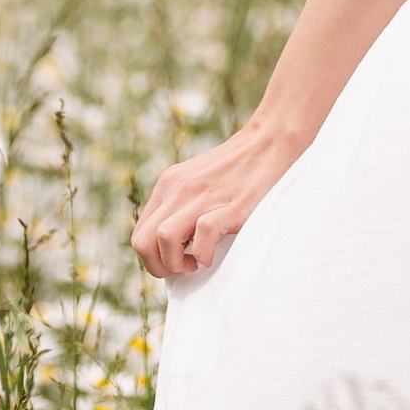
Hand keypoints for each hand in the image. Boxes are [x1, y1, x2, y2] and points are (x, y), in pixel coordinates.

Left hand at [133, 117, 304, 281]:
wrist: (270, 141)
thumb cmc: (238, 168)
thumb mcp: (198, 181)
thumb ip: (181, 205)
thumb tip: (172, 245)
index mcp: (168, 185)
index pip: (139, 234)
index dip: (152, 258)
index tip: (176, 260)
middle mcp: (178, 189)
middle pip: (142, 241)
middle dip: (158, 267)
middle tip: (183, 267)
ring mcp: (202, 196)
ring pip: (163, 238)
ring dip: (177, 263)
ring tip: (196, 262)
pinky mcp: (229, 205)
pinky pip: (202, 235)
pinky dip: (204, 254)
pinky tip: (214, 254)